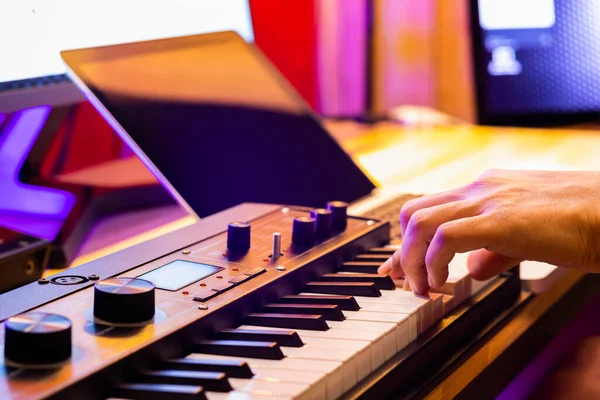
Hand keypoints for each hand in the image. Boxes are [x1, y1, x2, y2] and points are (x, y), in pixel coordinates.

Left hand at [378, 169, 599, 294]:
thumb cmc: (581, 223)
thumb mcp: (527, 237)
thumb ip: (494, 251)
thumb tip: (471, 269)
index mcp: (485, 189)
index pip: (429, 208)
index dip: (406, 240)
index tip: (396, 266)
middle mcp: (479, 189)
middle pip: (414, 212)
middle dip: (400, 250)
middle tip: (400, 280)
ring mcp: (488, 200)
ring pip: (420, 222)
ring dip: (411, 260)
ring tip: (420, 288)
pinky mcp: (500, 219)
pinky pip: (445, 237)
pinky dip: (433, 263)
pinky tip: (442, 283)